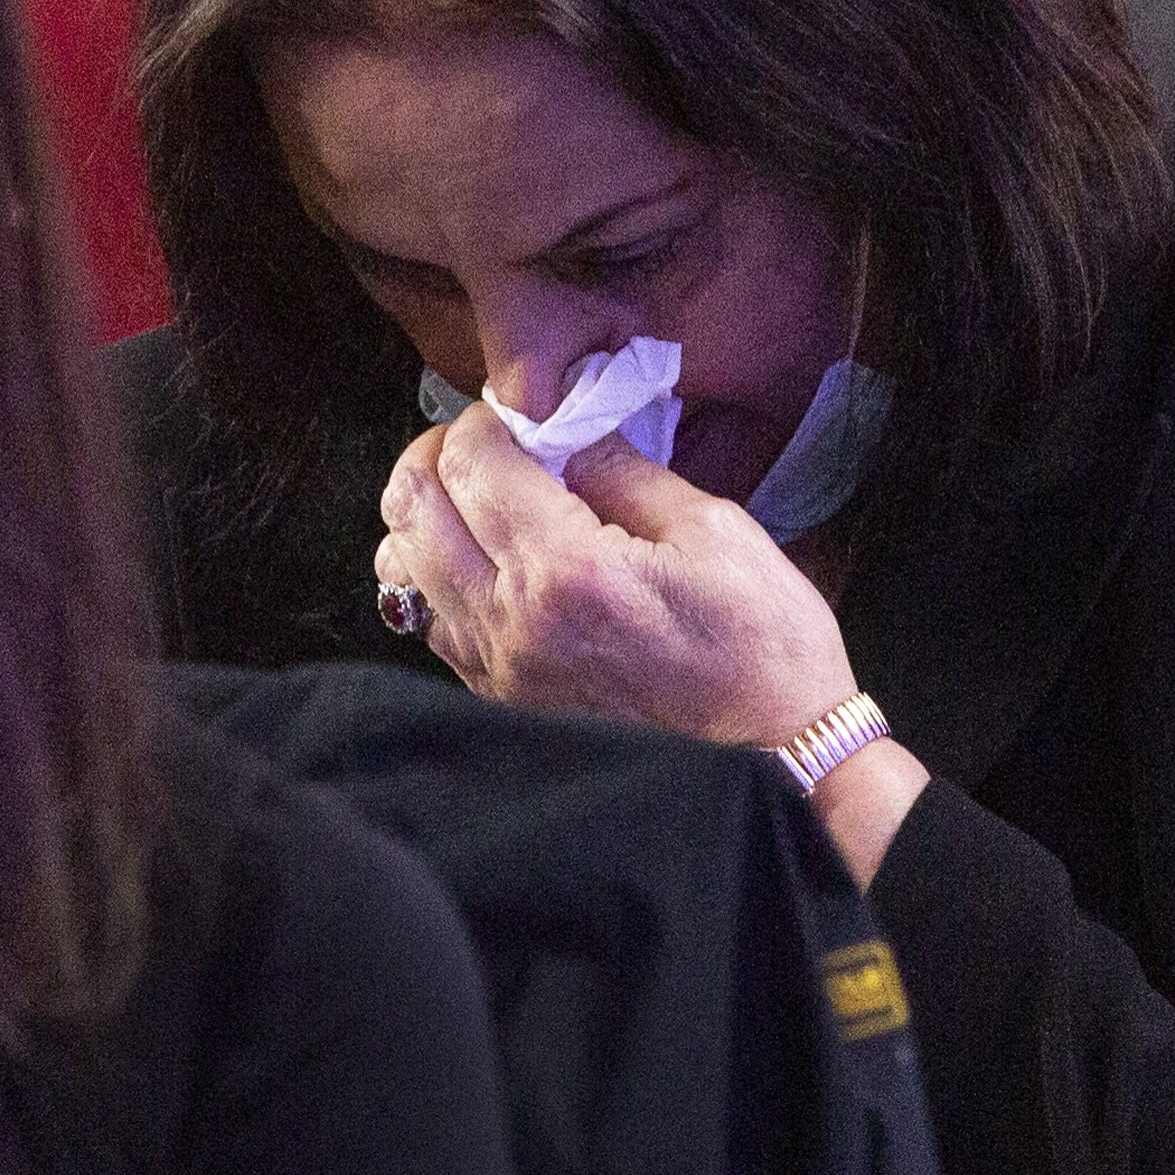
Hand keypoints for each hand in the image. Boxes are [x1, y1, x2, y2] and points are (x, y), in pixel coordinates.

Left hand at [378, 404, 926, 882]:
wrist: (774, 764)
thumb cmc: (761, 649)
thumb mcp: (712, 531)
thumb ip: (622, 469)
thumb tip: (563, 423)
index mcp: (566, 570)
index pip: (473, 461)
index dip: (488, 417)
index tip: (522, 411)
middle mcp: (511, 622)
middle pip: (411, 506)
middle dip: (439, 452)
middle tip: (488, 441)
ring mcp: (495, 668)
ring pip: (399, 564)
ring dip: (426, 512)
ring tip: (478, 495)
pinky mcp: (496, 698)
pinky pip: (426, 619)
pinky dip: (433, 572)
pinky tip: (485, 557)